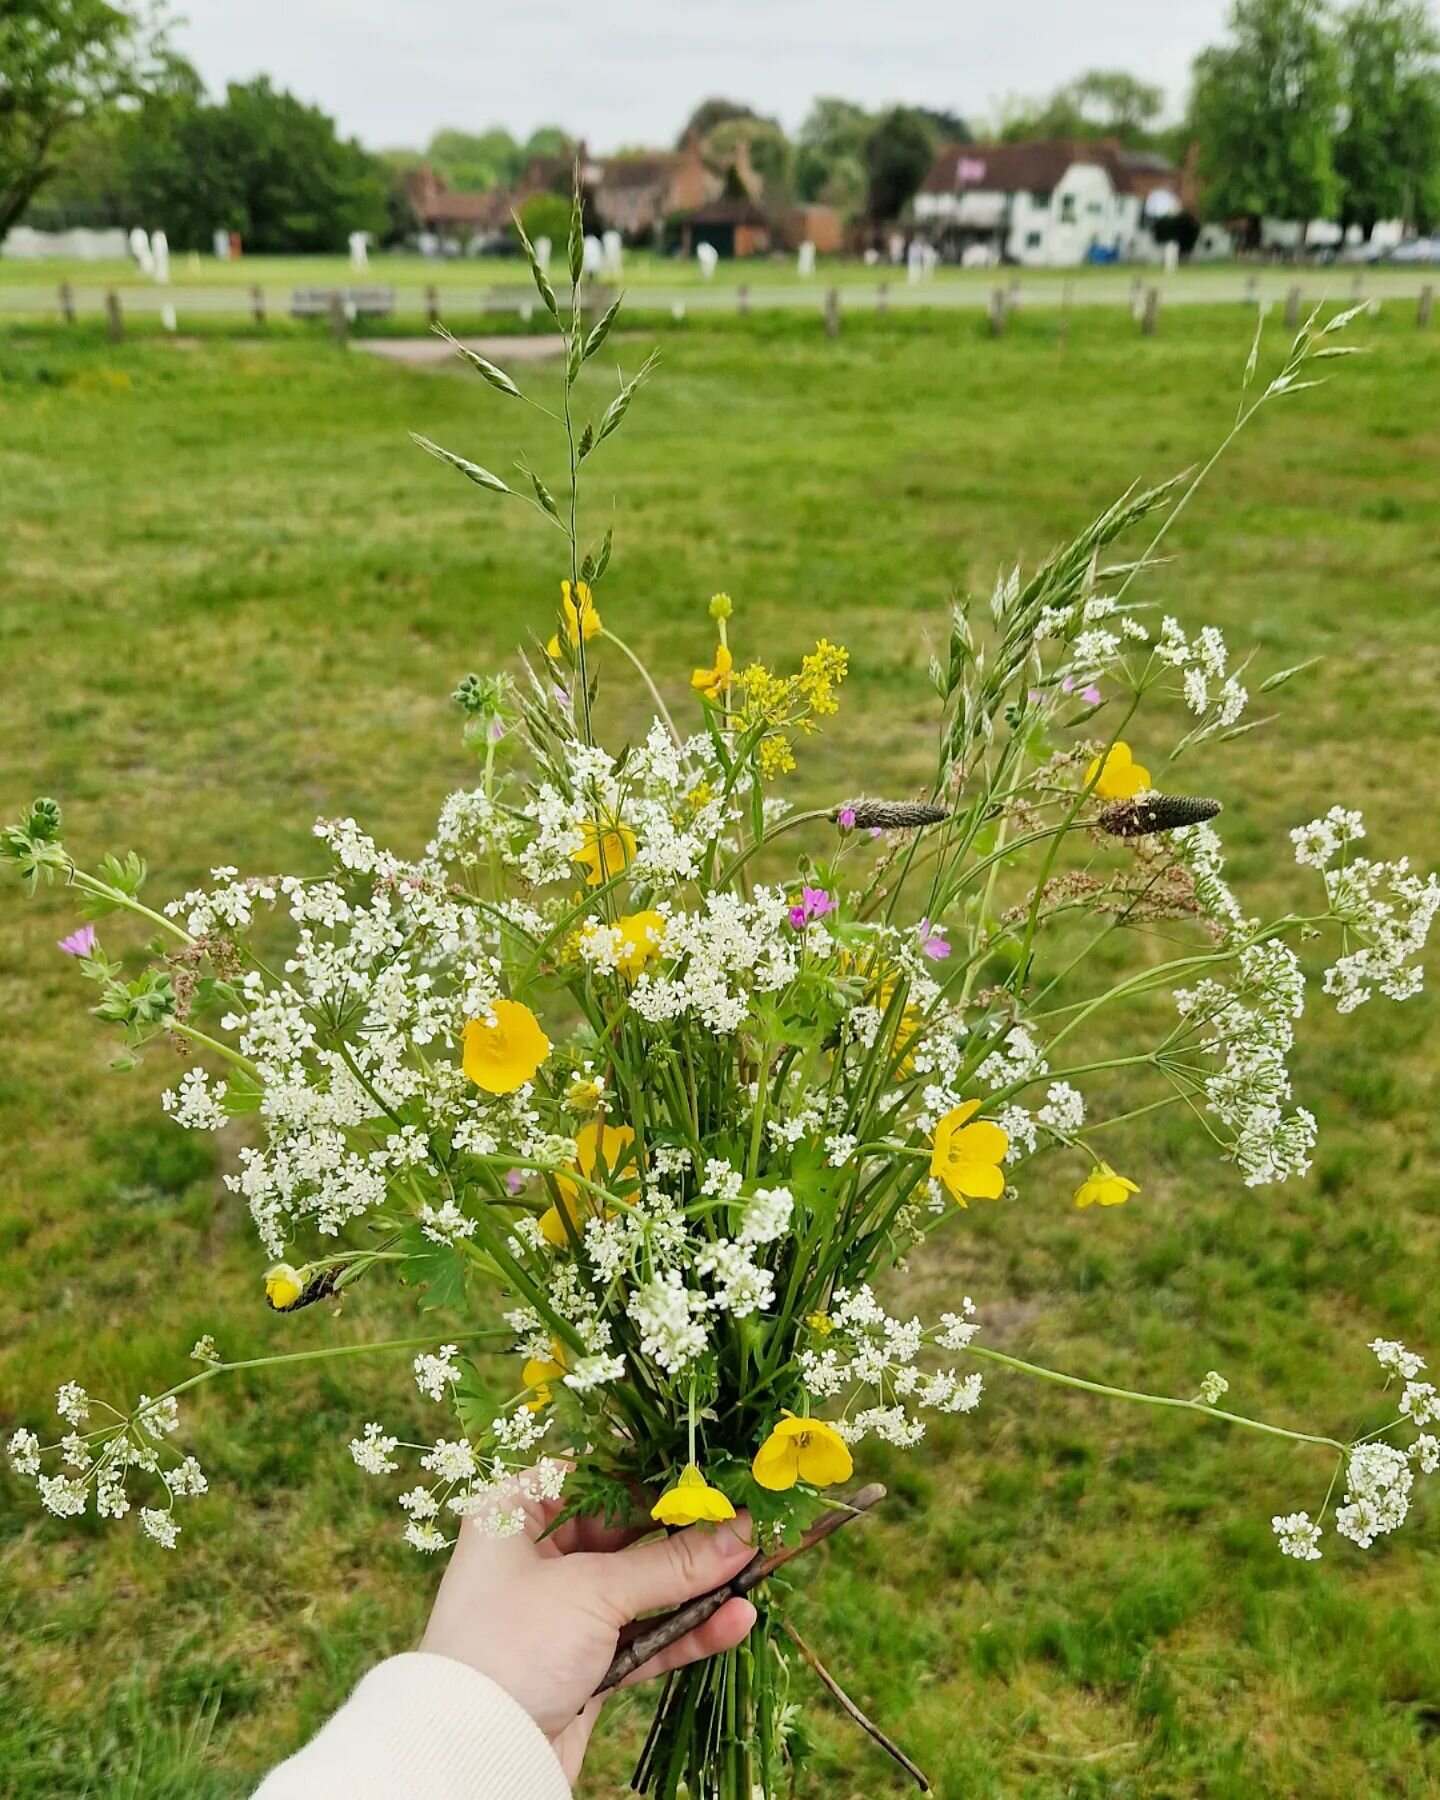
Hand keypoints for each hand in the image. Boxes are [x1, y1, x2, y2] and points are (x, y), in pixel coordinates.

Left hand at [420, 1495, 757, 1785]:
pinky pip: (644, 1636)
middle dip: (687, 1532)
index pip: (596, 1474)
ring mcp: (562, 1612)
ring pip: (641, 1587)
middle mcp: (537, 1555)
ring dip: (696, 1584)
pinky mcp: (584, 1664)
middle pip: (626, 1531)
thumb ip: (672, 1564)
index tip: (714, 1469)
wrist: (476, 1756)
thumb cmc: (514, 1645)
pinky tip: (734, 1620)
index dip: (655, 1473)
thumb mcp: (594, 1592)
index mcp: (516, 1511)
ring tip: (756, 1567)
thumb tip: (744, 1530)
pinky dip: (686, 1630)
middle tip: (749, 1518)